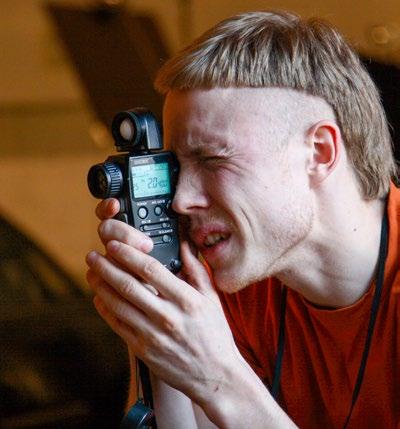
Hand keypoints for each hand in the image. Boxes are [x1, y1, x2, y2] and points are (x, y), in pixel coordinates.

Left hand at [85, 207, 242, 409]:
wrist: (214, 375)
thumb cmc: (215, 333)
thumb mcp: (212, 298)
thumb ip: (196, 269)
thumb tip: (184, 244)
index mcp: (186, 299)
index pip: (150, 270)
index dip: (129, 254)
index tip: (115, 245)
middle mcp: (167, 316)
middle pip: (128, 285)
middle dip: (106, 267)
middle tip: (94, 256)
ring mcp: (153, 335)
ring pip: (118, 305)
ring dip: (101, 286)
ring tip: (92, 272)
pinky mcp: (143, 350)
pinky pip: (118, 325)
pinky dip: (105, 309)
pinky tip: (99, 297)